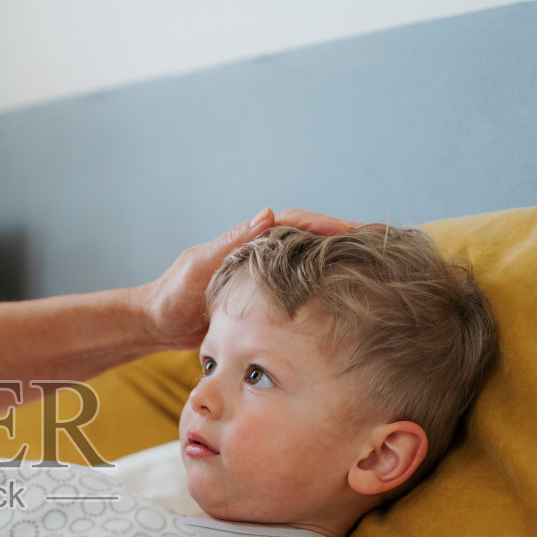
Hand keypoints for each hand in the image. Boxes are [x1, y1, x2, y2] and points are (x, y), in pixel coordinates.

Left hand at [137, 207, 361, 347]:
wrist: (155, 324)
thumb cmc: (170, 296)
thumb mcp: (197, 268)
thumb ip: (230, 243)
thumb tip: (268, 212)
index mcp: (248, 241)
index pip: (296, 223)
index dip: (326, 225)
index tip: (356, 231)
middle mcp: (260, 255)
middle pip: (310, 240)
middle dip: (345, 238)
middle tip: (381, 242)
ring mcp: (263, 278)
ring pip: (309, 262)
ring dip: (340, 260)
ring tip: (377, 265)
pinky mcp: (263, 302)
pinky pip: (300, 288)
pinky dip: (323, 287)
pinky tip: (346, 297)